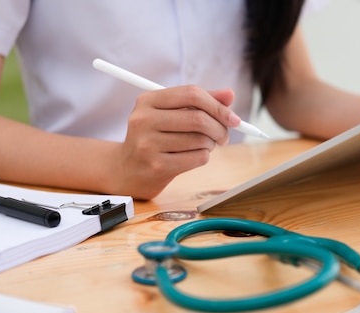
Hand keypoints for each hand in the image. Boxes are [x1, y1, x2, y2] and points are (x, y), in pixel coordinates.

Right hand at [114, 86, 239, 198]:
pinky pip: (197, 158)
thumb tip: (230, 95)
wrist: (126, 170)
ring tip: (203, 146)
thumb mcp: (171, 114)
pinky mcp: (156, 166)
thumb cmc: (155, 138)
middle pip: (198, 118)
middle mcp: (144, 120)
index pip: (192, 94)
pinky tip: (193, 157)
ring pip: (201, 140)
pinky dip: (203, 157)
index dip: (218, 105)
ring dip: (210, 144)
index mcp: (147, 100)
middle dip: (220, 128)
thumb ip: (200, 102)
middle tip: (223, 136)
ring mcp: (148, 144)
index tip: (233, 118)